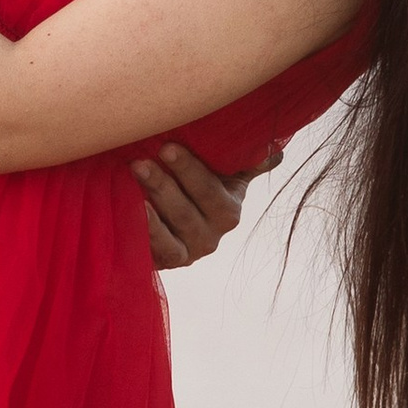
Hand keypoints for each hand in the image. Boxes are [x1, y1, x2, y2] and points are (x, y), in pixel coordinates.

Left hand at [133, 140, 272, 271]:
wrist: (169, 224)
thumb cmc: (196, 189)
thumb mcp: (224, 175)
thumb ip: (246, 161)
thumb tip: (273, 145)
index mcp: (228, 209)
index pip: (211, 191)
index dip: (190, 170)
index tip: (167, 147)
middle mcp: (213, 233)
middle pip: (188, 211)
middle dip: (163, 184)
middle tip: (140, 161)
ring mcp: (191, 250)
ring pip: (173, 228)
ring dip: (152, 201)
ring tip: (133, 176)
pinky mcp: (169, 262)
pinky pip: (163, 250)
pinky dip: (149, 230)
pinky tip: (135, 209)